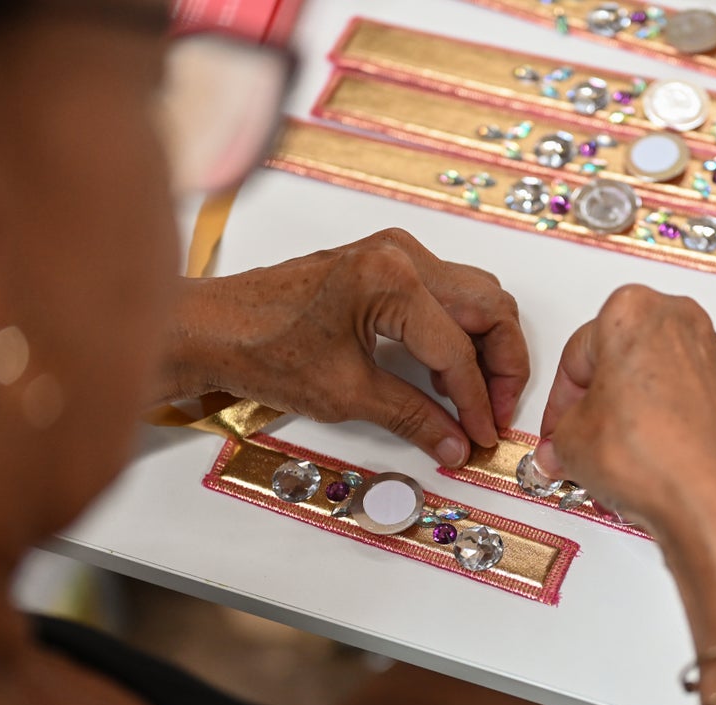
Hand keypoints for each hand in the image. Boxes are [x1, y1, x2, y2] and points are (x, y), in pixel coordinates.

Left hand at [165, 229, 528, 466]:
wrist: (212, 327)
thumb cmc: (262, 350)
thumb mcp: (345, 394)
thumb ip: (413, 417)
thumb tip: (457, 442)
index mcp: (391, 280)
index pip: (458, 350)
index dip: (479, 401)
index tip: (483, 435)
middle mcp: (401, 254)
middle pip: (489, 307)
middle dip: (503, 365)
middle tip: (496, 412)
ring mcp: (395, 252)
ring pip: (476, 295)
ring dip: (487, 345)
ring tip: (478, 395)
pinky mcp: (386, 261)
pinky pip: (449, 291)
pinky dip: (462, 329)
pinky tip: (450, 370)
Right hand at [534, 284, 715, 530]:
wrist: (702, 492)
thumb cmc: (648, 452)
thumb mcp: (570, 441)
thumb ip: (560, 435)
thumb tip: (565, 444)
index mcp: (630, 310)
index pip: (576, 356)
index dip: (560, 401)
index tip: (557, 425)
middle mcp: (676, 319)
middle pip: (618, 360)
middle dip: (597, 403)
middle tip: (580, 435)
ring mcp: (708, 350)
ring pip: (652, 376)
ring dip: (629, 411)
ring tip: (612, 451)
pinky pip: (682, 394)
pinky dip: (662, 418)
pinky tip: (645, 450)